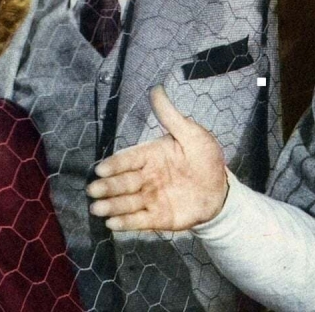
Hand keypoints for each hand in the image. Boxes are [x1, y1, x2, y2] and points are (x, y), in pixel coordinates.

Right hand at [86, 85, 228, 231]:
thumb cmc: (204, 159)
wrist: (221, 190)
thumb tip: (156, 89)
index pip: (129, 159)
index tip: (100, 169)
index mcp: (151, 156)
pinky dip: (126, 223)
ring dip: (112, 205)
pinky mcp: (158, 218)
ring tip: (97, 209)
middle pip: (123, 182)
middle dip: (108, 186)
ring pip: (127, 202)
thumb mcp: (192, 134)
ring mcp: (151, 198)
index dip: (114, 164)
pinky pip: (140, 220)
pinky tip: (112, 224)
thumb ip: (171, 116)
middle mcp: (147, 177)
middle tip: (93, 190)